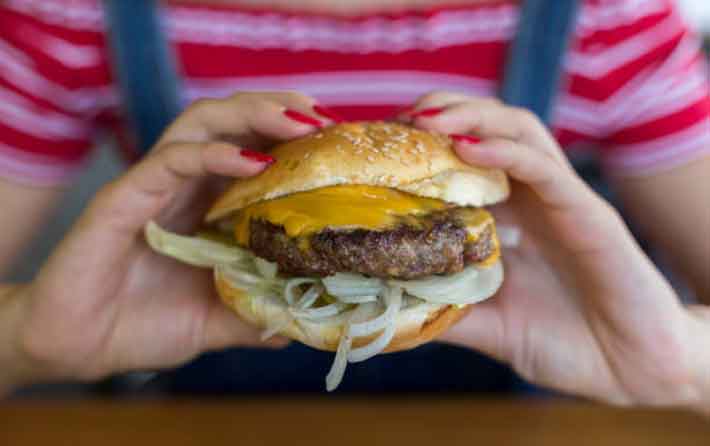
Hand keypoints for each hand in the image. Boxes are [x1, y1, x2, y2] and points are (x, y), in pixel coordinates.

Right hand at [7, 92, 336, 386]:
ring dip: (252, 115)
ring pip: (202, 123)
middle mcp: (186, 186)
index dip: (295, 138)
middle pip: (233, 121)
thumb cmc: (143, 325)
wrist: (79, 347)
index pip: (254, 148)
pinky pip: (170, 160)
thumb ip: (257, 314)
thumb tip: (304, 319)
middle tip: (324, 119)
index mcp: (209, 205)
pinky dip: (213, 153)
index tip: (339, 141)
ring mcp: (155, 186)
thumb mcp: (217, 321)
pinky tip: (252, 161)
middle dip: (280, 109)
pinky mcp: (124, 198)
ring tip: (298, 124)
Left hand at [401, 92, 707, 407]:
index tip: (384, 144)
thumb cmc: (564, 344)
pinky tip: (469, 147)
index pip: (467, 156)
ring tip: (428, 119)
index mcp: (510, 216)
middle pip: (491, 127)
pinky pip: (546, 169)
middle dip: (444, 113)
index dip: (426, 143)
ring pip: (520, 131)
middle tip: (401, 120)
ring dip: (472, 116)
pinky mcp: (588, 214)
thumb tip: (392, 308)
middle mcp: (533, 198)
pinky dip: (507, 152)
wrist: (631, 371)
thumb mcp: (491, 327)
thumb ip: (449, 313)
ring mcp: (562, 200)